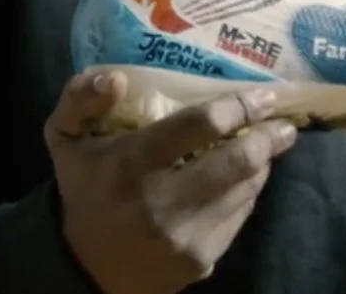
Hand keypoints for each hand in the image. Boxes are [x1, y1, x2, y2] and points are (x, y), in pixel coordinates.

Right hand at [45, 71, 297, 293]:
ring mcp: (187, 236)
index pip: (198, 126)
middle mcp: (162, 202)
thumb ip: (80, 98)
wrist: (85, 267)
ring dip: (261, 164)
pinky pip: (239, 217)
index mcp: (129, 164)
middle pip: (237, 162)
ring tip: (265, 146)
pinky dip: (245, 193)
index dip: (237, 106)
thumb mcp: (64, 138)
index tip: (262, 95)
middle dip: (267, 137)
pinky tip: (242, 180)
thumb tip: (119, 78)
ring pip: (245, 190)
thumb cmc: (83, 189)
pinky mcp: (202, 259)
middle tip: (282, 121)